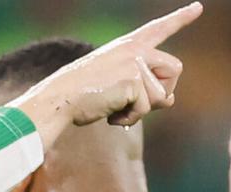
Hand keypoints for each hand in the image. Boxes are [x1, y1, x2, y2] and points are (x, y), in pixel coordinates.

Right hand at [13, 2, 201, 142]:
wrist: (58, 100)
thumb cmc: (80, 96)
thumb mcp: (116, 87)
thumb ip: (145, 89)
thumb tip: (171, 101)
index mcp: (126, 46)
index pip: (158, 30)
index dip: (180, 18)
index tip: (198, 7)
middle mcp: (135, 50)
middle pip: (174, 70)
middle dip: (162, 91)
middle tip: (135, 103)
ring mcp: (135, 63)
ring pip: (162, 94)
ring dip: (141, 109)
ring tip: (115, 109)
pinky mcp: (133, 80)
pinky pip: (146, 107)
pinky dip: (130, 117)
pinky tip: (112, 115)